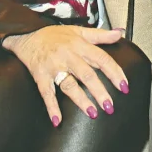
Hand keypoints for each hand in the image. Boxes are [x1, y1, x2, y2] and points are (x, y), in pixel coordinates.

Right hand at [3, 26, 127, 126]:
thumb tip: (120, 32)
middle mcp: (68, 55)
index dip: (114, 73)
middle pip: (87, 74)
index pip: (102, 59)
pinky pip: (46, 93)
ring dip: (81, 100)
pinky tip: (58, 120)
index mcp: (79, 45)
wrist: (26, 35)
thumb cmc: (54, 35)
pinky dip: (51, 107)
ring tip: (92, 113)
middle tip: (109, 106)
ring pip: (69, 84)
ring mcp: (53, 66)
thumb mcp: (78, 31)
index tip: (124, 86)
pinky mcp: (40, 75)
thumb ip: (101, 34)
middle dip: (99, 91)